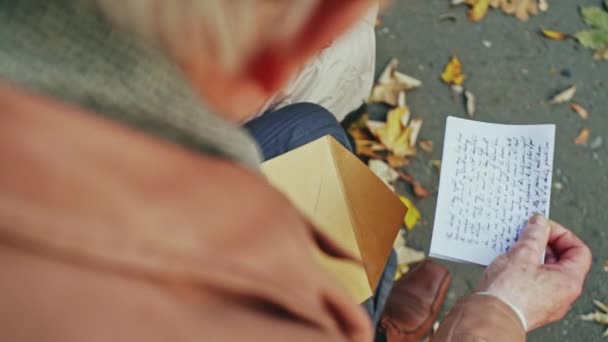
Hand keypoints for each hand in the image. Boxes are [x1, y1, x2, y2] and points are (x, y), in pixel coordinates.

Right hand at [477, 215, 591, 330]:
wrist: (489, 317)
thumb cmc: (508, 291)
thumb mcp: (522, 254)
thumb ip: (534, 235)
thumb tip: (539, 224)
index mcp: (568, 281)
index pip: (578, 251)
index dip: (561, 235)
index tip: (542, 228)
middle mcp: (562, 295)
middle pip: (560, 261)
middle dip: (542, 245)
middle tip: (525, 235)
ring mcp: (546, 302)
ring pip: (544, 272)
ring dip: (529, 256)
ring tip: (512, 249)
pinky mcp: (530, 306)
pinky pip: (531, 283)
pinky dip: (522, 270)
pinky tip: (506, 263)